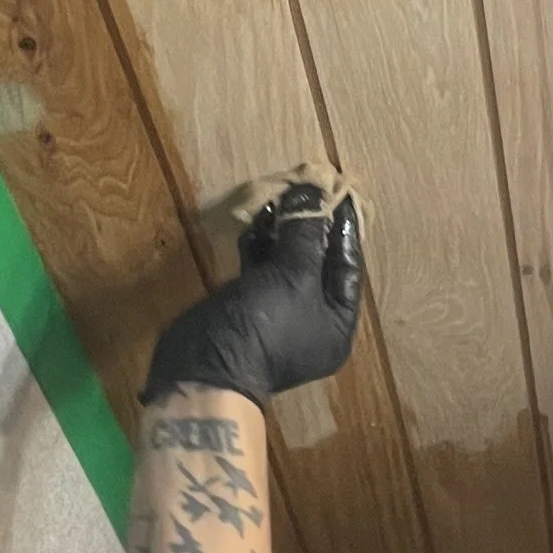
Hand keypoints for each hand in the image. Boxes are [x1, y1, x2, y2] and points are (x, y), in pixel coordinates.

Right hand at [141, 181, 364, 409]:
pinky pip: (260, 269)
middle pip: (316, 263)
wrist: (203, 365)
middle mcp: (311, 320)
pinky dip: (259, 246)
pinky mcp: (247, 306)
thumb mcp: (294, 275)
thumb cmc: (265, 323)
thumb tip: (312, 191)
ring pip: (286, 263)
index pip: (349, 267)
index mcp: (336, 324)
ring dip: (282, 231)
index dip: (344, 229)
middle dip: (309, 225)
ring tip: (277, 196)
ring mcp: (277, 313)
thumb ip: (306, 231)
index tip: (338, 193)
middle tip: (304, 187)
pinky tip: (254, 219)